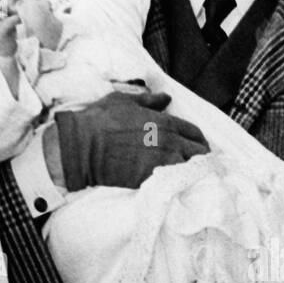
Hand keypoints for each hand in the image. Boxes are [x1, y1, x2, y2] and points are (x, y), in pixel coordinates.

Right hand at [54, 90, 209, 190]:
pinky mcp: (150, 180)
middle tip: (197, 162)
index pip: (195, 133)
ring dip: (191, 171)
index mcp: (165, 123)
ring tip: (187, 174)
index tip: (199, 145)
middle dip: (201, 156)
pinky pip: (172, 183)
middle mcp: (169, 143)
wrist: (82, 146)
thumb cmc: (101, 119)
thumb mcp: (125, 100)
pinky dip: (176, 183)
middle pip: (199, 153)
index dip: (200, 140)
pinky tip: (173, 184)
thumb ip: (150, 100)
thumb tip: (166, 98)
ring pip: (190, 170)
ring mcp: (161, 163)